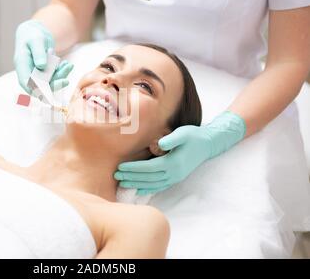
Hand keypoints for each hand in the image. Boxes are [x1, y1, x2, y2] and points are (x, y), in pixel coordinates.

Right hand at [14, 20, 73, 93]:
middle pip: (39, 86)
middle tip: (66, 81)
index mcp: (21, 64)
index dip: (36, 90)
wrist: (36, 32)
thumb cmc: (34, 34)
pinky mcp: (44, 74)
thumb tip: (41, 66)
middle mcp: (27, 72)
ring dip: (60, 77)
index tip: (49, 92)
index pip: (26, 82)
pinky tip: (66, 64)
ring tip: (69, 66)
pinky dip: (61, 73)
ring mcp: (35, 74)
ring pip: (48, 83)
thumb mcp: (37, 39)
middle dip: (54, 84)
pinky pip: (54, 78)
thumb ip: (38, 52)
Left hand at [114, 111, 245, 195]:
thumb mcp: (183, 133)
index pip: (148, 168)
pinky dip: (149, 189)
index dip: (134, 168)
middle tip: (116, 176)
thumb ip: (171, 139)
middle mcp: (173, 173)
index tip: (121, 167)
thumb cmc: (193, 136)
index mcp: (173, 162)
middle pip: (148, 178)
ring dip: (137, 184)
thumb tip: (160, 144)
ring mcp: (175, 177)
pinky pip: (160, 186)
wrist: (208, 144)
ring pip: (152, 184)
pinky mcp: (176, 178)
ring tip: (123, 183)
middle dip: (131, 177)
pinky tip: (139, 190)